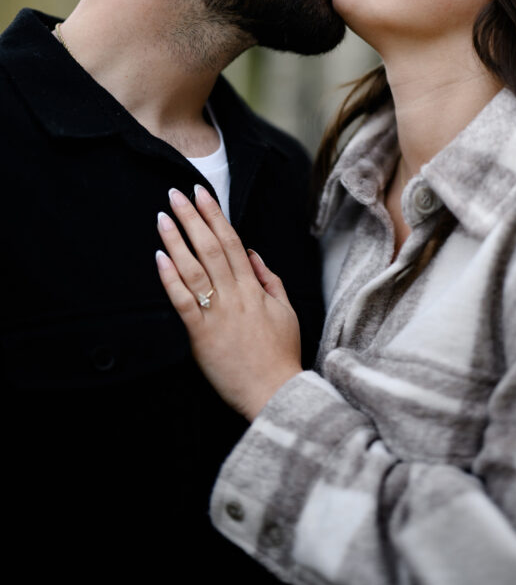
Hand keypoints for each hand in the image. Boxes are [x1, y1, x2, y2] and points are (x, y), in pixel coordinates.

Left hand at [156, 185, 302, 420]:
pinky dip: (170, 278)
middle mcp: (235, 295)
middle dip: (192, 217)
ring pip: (194, 268)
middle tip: (176, 194)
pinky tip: (160, 258)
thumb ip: (270, 280)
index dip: (215, 215)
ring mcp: (217, 313)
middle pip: (210, 247)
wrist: (275, 391)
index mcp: (254, 287)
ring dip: (177, 240)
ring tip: (162, 217)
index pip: (232, 241)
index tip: (202, 194)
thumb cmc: (281, 354)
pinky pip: (183, 301)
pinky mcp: (201, 334)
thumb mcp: (285, 310)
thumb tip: (252, 254)